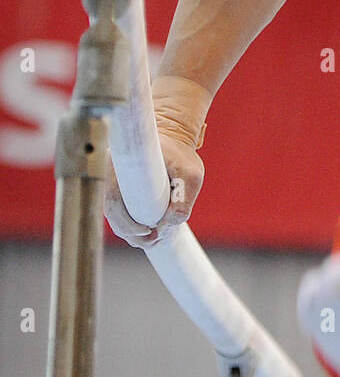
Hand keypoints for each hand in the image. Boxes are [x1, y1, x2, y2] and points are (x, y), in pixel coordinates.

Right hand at [104, 129, 204, 248]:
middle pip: (112, 212)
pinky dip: (131, 224)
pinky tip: (147, 233)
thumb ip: (183, 201)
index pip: (114, 202)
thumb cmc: (182, 154)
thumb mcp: (191, 174)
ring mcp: (113, 178)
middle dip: (131, 234)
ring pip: (114, 214)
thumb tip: (165, 227)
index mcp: (123, 165)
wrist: (173, 135)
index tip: (149, 232)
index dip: (127, 224)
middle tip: (154, 241)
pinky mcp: (119, 185)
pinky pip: (119, 209)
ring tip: (154, 240)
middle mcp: (112, 171)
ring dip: (131, 232)